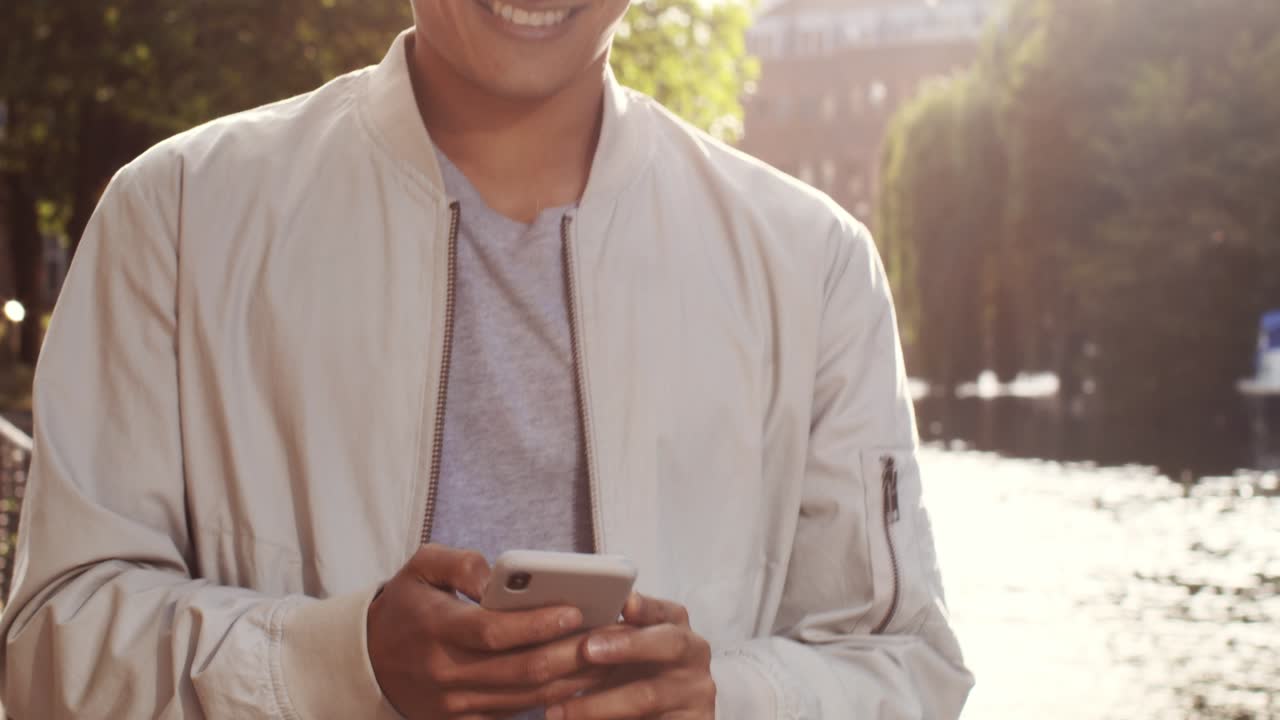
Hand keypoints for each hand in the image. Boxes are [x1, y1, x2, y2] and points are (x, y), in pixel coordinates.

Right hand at [368, 544, 608, 718]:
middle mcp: (446, 673)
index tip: (575, 610)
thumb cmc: (407, 605)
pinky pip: (516, 716)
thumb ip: (458, 562)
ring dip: (572, 680)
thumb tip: (496, 576)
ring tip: (607, 656)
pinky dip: (552, 700)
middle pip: (520, 670)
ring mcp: (456, 705)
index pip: (494, 632)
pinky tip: (582, 682)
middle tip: (609, 635)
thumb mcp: (420, 567)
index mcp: (436, 629)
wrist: (368, 660)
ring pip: (527, 698)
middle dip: (571, 653)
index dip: (537, 624)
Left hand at [546, 594, 715, 719]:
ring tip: (558, 710)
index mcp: (677, 627)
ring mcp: (695, 692)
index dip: (647, 607)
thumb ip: (606, 636)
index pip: (666, 611)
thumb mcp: (622, 652)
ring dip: (599, 703)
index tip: (625, 604)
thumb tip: (560, 620)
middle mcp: (693, 654)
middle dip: (629, 645)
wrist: (650, 716)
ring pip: (648, 695)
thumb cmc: (633, 676)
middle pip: (670, 644)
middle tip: (588, 649)